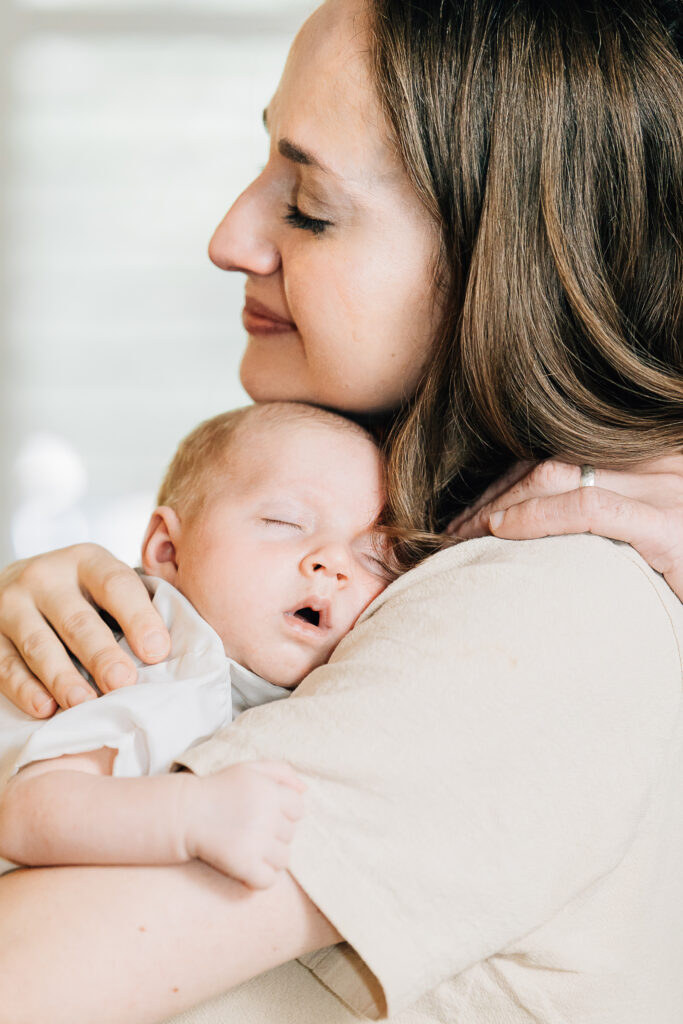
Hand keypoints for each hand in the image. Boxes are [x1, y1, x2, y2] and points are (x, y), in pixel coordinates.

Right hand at [0, 544, 169, 716]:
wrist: (20, 584)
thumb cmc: (81, 593)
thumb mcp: (106, 583)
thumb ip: (138, 606)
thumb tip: (170, 653)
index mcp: (87, 560)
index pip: (116, 584)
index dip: (138, 618)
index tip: (157, 651)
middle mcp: (46, 577)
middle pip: (77, 619)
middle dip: (102, 654)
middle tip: (123, 682)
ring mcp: (12, 603)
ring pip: (38, 644)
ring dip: (63, 677)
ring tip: (85, 702)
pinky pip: (5, 664)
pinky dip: (24, 688)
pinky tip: (45, 708)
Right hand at [186, 761, 305, 887]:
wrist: (184, 813)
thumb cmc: (218, 790)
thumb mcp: (248, 769)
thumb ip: (280, 771)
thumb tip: (305, 788)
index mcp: (270, 791)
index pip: (298, 809)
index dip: (283, 813)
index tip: (263, 814)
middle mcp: (267, 815)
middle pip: (290, 835)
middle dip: (274, 834)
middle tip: (249, 830)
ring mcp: (256, 841)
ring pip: (283, 860)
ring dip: (269, 857)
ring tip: (248, 848)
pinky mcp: (243, 864)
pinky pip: (268, 880)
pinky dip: (258, 878)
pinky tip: (245, 867)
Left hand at [449, 455, 682, 600]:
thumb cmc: (673, 586)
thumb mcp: (644, 548)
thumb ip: (605, 523)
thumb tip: (523, 527)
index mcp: (655, 462)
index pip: (564, 453)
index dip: (509, 479)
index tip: (471, 513)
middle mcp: (663, 463)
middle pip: (553, 459)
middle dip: (494, 491)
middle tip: (451, 530)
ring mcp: (671, 491)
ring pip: (560, 474)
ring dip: (499, 502)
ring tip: (459, 535)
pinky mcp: (672, 529)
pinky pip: (591, 509)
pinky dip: (538, 517)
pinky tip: (500, 531)